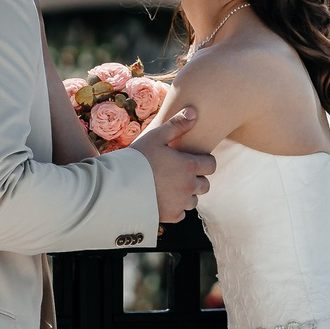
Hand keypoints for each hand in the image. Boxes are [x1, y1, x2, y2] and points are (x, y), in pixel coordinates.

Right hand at [132, 106, 213, 224]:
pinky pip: (182, 214)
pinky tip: (164, 200)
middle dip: (197, 179)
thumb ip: (176, 125)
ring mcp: (180, 203)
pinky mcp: (171, 216)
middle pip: (205, 185)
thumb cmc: (136, 158)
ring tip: (171, 187)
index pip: (211, 165)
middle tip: (181, 174)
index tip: (194, 160)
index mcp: (188, 166)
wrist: (118, 186)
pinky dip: (176, 208)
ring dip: (187, 194)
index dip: (205, 161)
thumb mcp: (155, 137)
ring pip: (194, 200)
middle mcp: (189, 186)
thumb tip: (194, 112)